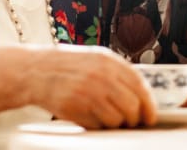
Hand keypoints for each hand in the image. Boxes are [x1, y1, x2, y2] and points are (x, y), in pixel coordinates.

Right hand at [30, 45, 156, 128]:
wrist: (36, 71)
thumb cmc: (67, 66)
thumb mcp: (95, 59)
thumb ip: (117, 72)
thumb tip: (141, 96)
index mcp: (107, 61)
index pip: (139, 85)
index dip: (148, 104)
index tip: (150, 116)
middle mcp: (100, 75)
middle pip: (132, 106)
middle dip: (134, 118)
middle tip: (130, 122)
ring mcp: (87, 92)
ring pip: (116, 119)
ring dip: (115, 123)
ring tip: (105, 116)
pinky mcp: (75, 108)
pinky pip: (97, 126)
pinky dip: (98, 126)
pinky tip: (90, 116)